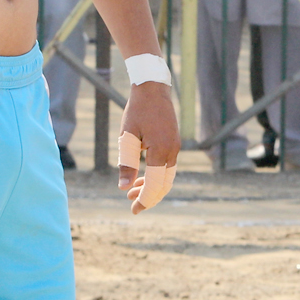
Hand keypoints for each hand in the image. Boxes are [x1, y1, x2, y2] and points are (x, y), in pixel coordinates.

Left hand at [117, 81, 179, 211]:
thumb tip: (123, 188)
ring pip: (166, 178)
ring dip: (151, 188)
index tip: (133, 210)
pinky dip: (156, 177)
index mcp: (161, 151)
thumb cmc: (137, 111)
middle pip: (163, 186)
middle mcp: (172, 152)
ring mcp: (175, 148)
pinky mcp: (174, 144)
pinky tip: (142, 178)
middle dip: (148, 198)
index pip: (154, 186)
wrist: (152, 89)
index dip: (144, 200)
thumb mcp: (127, 138)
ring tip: (132, 192)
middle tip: (131, 205)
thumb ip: (127, 164)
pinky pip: (167, 168)